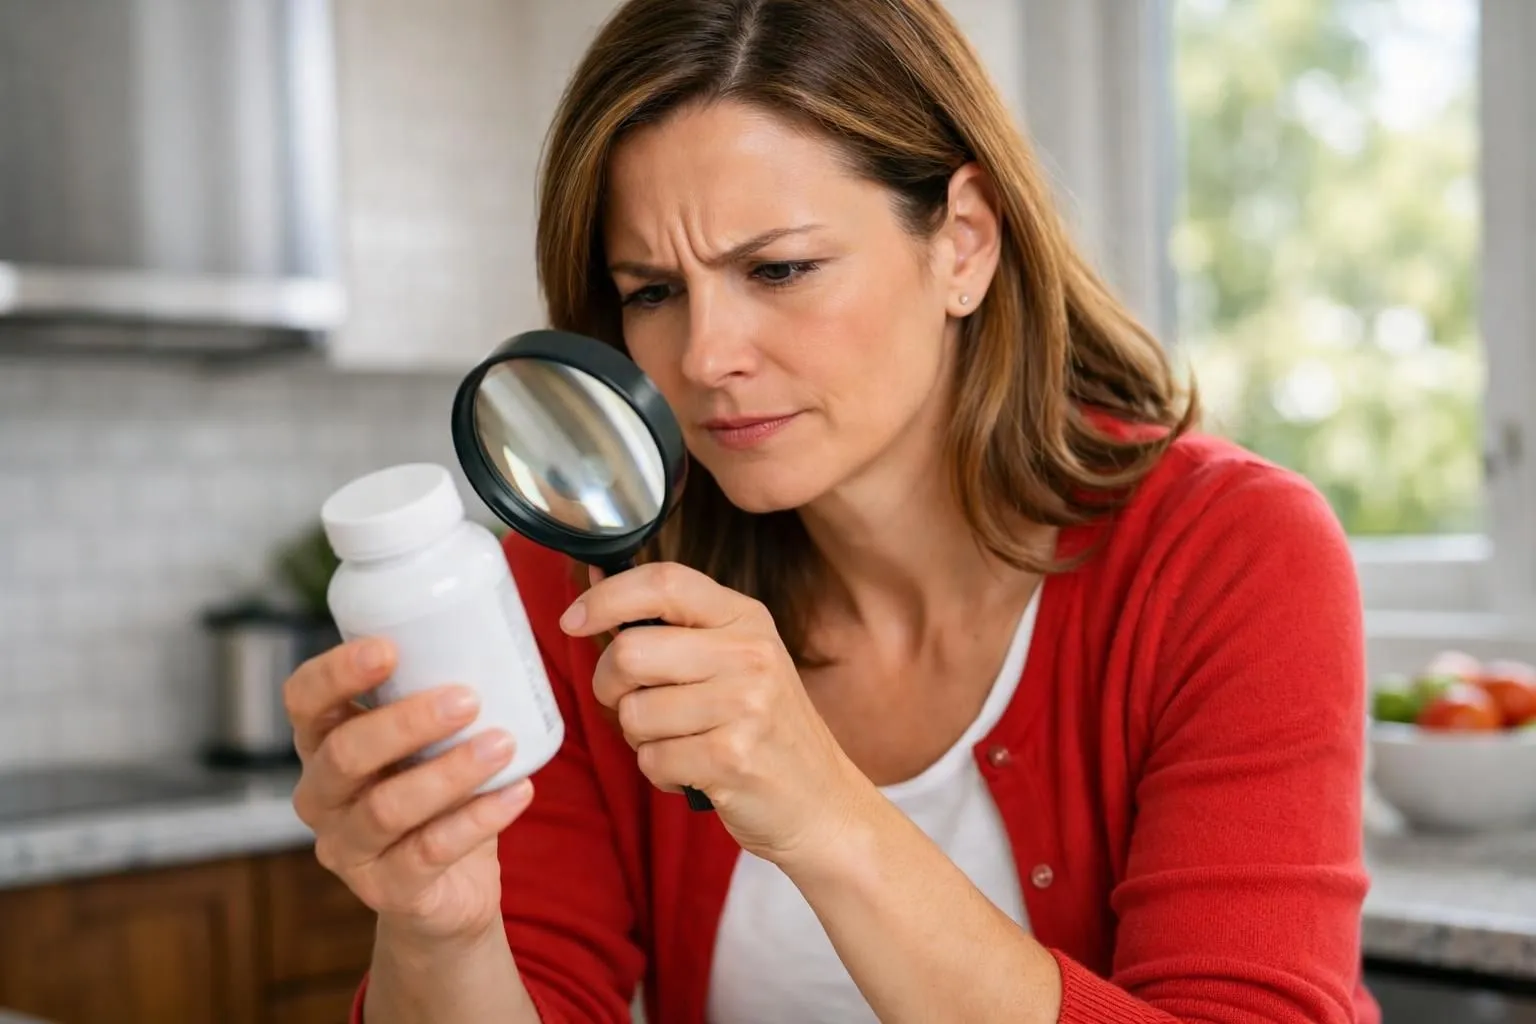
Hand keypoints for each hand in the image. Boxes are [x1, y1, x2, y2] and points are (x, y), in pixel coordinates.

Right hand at [284, 639, 534, 945]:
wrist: (447, 894)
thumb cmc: (437, 797)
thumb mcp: (426, 746)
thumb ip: (438, 700)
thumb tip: (495, 638)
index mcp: (324, 745)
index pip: (304, 701)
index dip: (335, 673)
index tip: (389, 648)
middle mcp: (321, 796)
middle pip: (345, 754)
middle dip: (406, 722)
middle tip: (468, 699)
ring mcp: (347, 849)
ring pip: (387, 807)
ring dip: (450, 771)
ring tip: (502, 744)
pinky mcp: (387, 890)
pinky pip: (430, 851)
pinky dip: (479, 818)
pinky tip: (518, 792)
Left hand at [559, 562, 868, 865]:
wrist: (822, 801)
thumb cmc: (766, 729)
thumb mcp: (736, 659)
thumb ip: (671, 624)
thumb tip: (593, 583)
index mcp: (746, 619)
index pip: (664, 582)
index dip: (607, 598)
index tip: (574, 620)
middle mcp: (749, 655)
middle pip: (630, 652)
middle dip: (610, 686)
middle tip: (634, 703)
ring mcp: (745, 706)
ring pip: (634, 713)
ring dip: (641, 738)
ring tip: (681, 741)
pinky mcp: (732, 759)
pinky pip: (652, 761)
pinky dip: (660, 773)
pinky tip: (695, 770)